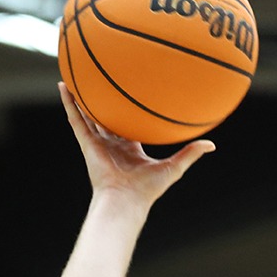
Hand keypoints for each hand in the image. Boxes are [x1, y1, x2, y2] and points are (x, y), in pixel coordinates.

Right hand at [59, 83, 212, 204]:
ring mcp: (98, 143)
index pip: (128, 126)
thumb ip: (190, 153)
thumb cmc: (149, 189)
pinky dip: (69, 103)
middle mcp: (112, 144)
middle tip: (104, 81)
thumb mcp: (174, 167)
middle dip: (104, 102)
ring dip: (82, 97)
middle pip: (107, 118)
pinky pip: (76, 119)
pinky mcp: (86, 143)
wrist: (126, 200)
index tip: (131, 97)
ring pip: (87, 115)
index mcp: (130, 148)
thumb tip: (212, 144)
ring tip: (77, 76)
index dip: (129, 112)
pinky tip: (64, 85)